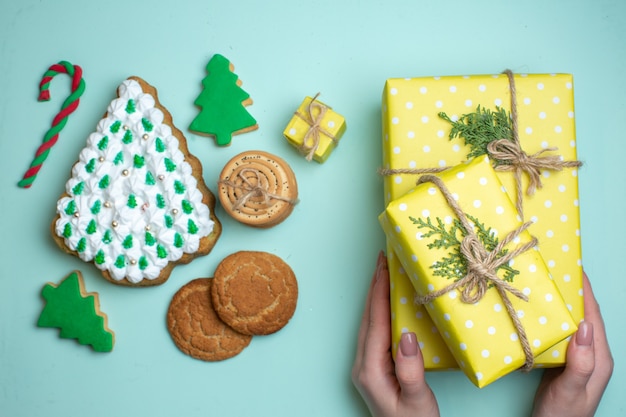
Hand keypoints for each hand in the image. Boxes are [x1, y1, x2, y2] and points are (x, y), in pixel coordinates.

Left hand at [352, 251, 439, 416]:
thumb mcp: (417, 402)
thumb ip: (411, 370)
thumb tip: (408, 334)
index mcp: (370, 370)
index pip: (375, 321)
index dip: (380, 291)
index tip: (384, 265)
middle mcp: (363, 365)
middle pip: (368, 317)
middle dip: (376, 286)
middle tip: (384, 259)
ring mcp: (367, 367)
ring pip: (371, 323)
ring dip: (378, 297)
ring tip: (387, 273)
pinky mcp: (375, 369)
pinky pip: (377, 332)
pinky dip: (383, 312)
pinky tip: (391, 304)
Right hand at [532, 271, 612, 416]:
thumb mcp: (570, 391)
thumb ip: (582, 362)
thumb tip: (584, 326)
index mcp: (598, 358)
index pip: (593, 317)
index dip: (585, 292)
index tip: (574, 268)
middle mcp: (590, 355)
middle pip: (583, 316)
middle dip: (572, 292)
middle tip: (553, 271)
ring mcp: (576, 359)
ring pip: (569, 324)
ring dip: (559, 304)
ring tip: (542, 285)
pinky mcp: (562, 363)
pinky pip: (558, 335)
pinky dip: (549, 320)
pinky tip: (536, 314)